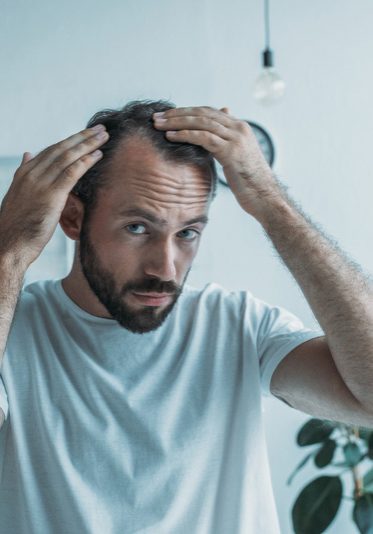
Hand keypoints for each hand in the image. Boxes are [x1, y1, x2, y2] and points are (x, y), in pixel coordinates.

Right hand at [0, 125, 108, 268]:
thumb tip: (28, 154)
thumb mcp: (17, 195)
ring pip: (68, 157)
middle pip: (61, 149)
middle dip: (82, 137)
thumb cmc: (15, 226)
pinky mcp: (51, 195)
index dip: (70, 141)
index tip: (85, 134)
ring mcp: (40, 183)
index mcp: (24, 173)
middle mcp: (31, 174)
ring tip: (104, 136)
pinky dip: (86, 162)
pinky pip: (72, 173)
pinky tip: (98, 155)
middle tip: (100, 129)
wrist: (8, 245)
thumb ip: (24, 174)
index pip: (51, 151)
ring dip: (88, 145)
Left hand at [153, 106, 280, 216]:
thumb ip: (225, 144)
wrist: (265, 197)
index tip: (167, 115)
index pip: (208, 112)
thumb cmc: (249, 182)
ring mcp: (236, 138)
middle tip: (157, 116)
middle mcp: (238, 128)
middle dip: (177, 114)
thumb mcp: (236, 158)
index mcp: (239, 127)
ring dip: (176, 122)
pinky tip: (170, 136)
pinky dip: (184, 135)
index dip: (186, 112)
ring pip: (201, 122)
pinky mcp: (231, 151)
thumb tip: (212, 138)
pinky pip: (203, 137)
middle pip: (202, 113)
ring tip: (158, 124)